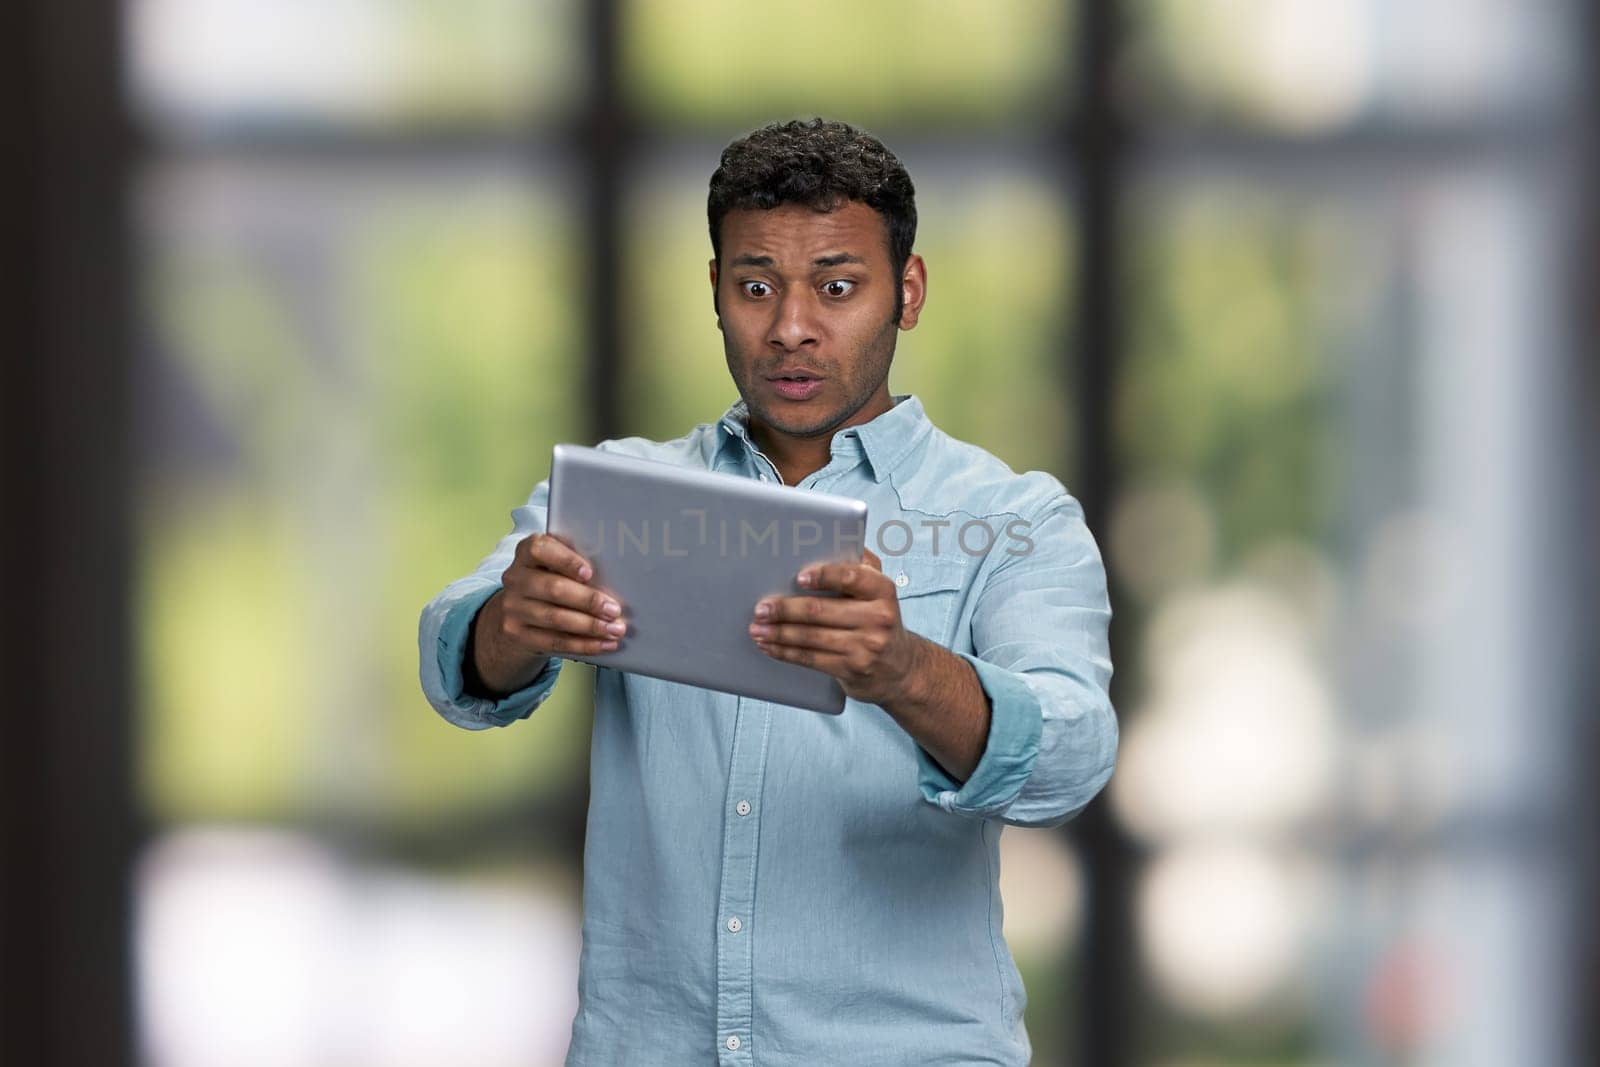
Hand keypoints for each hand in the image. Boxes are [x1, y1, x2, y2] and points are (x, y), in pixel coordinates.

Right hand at [493, 532, 627, 658]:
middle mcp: (515, 578)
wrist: (518, 613)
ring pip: (555, 618)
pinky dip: (583, 645)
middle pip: (553, 588)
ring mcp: (513, 608)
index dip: (565, 560)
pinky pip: (554, 641)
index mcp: (526, 553)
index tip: (589, 573)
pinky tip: (602, 645)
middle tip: (614, 610)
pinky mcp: (517, 634)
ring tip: (614, 630)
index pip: (540, 549)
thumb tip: (616, 577)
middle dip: (588, 601)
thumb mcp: (555, 565)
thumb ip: (576, 564)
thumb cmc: (549, 581)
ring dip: (590, 626)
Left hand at [747, 548, 924, 705]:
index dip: (824, 575)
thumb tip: (830, 538)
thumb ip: (860, 565)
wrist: (901, 667)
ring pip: (812, 637)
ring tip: (756, 628)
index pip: (851, 576)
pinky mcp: (853, 669)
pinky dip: (786, 652)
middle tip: (761, 608)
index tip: (798, 577)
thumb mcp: (878, 590)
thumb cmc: (878, 619)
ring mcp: (867, 646)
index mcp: (883, 590)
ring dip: (779, 633)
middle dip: (785, 609)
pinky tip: (770, 646)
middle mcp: (878, 618)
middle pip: (821, 610)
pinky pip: (812, 659)